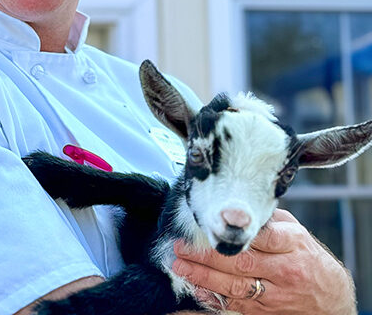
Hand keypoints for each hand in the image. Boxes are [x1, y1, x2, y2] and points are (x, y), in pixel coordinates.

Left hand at [171, 209, 356, 314]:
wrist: (332, 298)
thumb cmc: (306, 256)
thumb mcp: (295, 231)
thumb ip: (267, 220)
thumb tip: (236, 208)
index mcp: (292, 245)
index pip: (262, 237)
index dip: (234, 232)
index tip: (208, 223)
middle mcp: (284, 271)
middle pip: (240, 262)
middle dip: (206, 254)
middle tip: (181, 246)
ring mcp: (276, 295)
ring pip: (235, 286)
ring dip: (203, 276)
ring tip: (180, 265)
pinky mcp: (268, 312)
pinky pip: (236, 305)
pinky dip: (213, 297)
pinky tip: (196, 287)